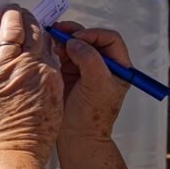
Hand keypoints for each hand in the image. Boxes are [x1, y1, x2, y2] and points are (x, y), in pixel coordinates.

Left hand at [0, 7, 63, 163]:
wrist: (13, 151)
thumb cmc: (34, 139)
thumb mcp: (54, 108)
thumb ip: (49, 88)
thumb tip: (43, 79)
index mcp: (49, 75)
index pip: (47, 44)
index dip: (41, 33)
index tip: (37, 29)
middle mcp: (30, 66)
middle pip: (31, 33)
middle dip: (27, 20)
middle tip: (21, 13)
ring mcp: (6, 70)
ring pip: (8, 34)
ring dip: (8, 20)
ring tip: (6, 13)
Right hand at [53, 21, 131, 140]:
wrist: (77, 137)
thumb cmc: (92, 118)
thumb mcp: (97, 86)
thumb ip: (90, 60)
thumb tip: (76, 42)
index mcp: (118, 68)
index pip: (110, 39)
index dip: (94, 35)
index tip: (78, 39)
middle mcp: (103, 66)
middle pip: (91, 39)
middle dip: (76, 34)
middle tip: (61, 31)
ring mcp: (85, 69)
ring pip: (76, 45)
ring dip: (64, 40)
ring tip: (53, 40)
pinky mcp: (70, 73)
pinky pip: (64, 55)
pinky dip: (57, 50)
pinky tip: (51, 51)